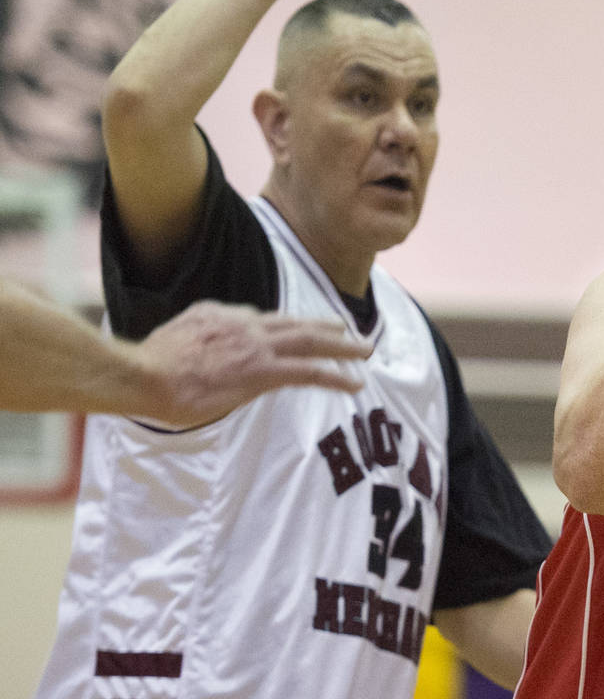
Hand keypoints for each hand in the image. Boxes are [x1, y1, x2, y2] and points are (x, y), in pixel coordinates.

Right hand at [137, 301, 369, 427]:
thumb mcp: (174, 341)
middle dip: (325, 327)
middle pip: (294, 323)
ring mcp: (256, 347)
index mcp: (220, 315)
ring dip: (343, 347)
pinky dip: (335, 376)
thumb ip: (199, 341)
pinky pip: (309, 372)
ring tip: (365, 352)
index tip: (299, 332)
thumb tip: (207, 352)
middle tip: (348, 330)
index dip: (284, 327)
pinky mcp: (262, 371)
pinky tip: (355, 383)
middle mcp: (243, 324)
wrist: (142, 374)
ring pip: (311, 342)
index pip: (260, 318)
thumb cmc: (148, 366)